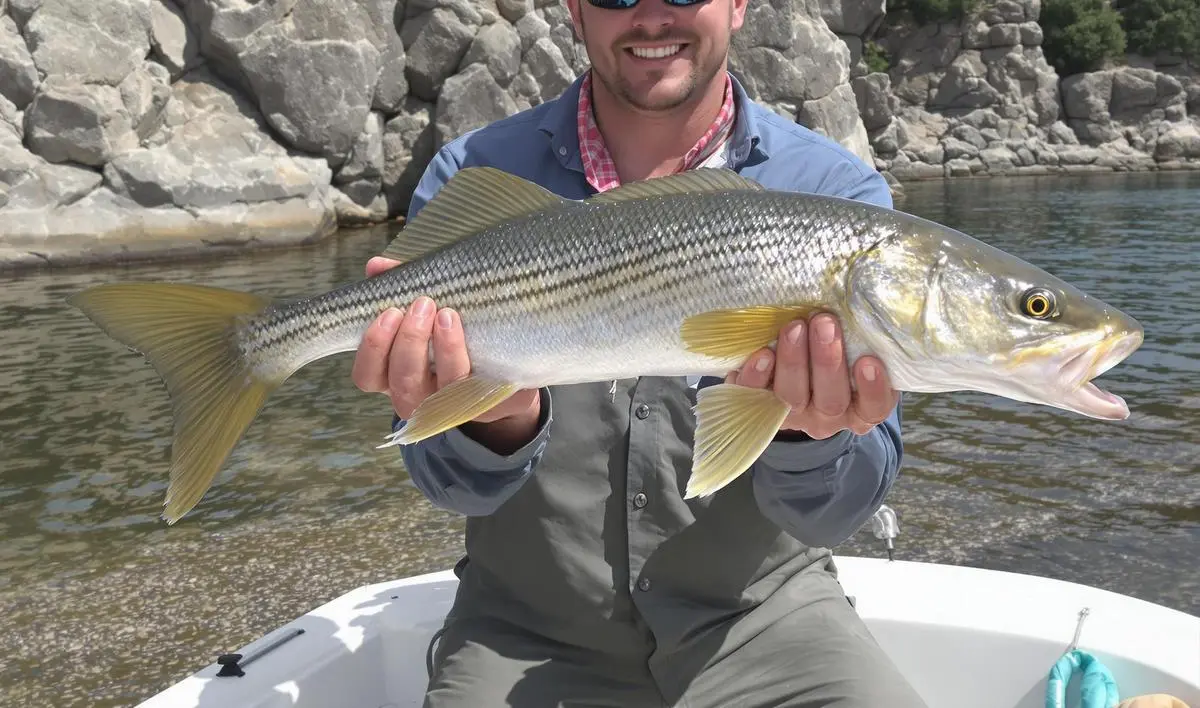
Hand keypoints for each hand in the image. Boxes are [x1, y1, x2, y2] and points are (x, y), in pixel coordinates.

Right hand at [352, 257, 540, 447]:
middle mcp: (419, 398)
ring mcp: (453, 404)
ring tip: (449, 315)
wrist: (500, 363)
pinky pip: (481, 389)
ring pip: (443, 388)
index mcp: (394, 377)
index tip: (389, 312)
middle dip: (410, 341)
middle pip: (404, 381)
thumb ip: (399, 287)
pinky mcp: (488, 402)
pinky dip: (480, 362)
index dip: (373, 348)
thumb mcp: (423, 311)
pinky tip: (481, 334)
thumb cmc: (448, 332)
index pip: (367, 376)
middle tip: (423, 304)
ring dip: (444, 349)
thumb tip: (377, 266)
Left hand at [726, 313, 897, 438]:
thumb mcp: (854, 346)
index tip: (868, 361)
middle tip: (824, 322)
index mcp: (861, 407)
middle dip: (827, 360)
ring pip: (793, 397)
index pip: (874, 406)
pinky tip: (762, 353)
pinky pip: (756, 398)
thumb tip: (852, 301)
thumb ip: (858, 336)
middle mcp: (830, 416)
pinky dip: (757, 377)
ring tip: (794, 327)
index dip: (873, 388)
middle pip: (831, 400)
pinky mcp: (761, 407)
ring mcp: (795, 415)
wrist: (794, 362)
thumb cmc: (834, 349)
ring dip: (794, 361)